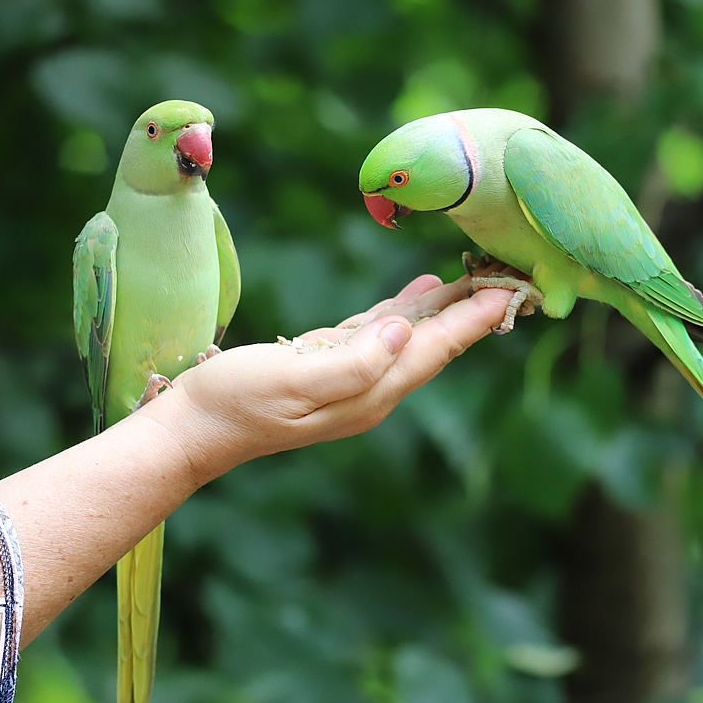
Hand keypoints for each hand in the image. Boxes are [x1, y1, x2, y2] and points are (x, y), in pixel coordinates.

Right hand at [136, 273, 513, 486]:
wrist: (189, 430)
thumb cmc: (234, 402)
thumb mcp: (292, 379)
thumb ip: (353, 360)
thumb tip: (404, 330)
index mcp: (370, 392)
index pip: (436, 348)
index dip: (475, 317)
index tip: (512, 288)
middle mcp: (369, 390)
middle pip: (435, 344)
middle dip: (472, 310)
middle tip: (509, 273)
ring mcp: (348, 382)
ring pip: (410, 338)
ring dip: (443, 308)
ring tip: (474, 277)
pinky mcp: (324, 368)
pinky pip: (378, 336)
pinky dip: (403, 312)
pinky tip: (416, 296)